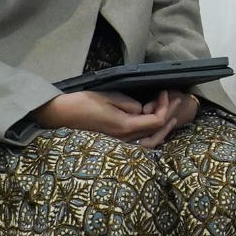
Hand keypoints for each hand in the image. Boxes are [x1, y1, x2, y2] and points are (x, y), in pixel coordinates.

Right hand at [33, 88, 195, 146]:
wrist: (60, 116)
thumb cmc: (82, 104)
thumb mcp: (109, 97)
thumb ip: (130, 104)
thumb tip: (142, 110)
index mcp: (125, 127)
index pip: (155, 122)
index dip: (164, 107)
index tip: (164, 92)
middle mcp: (124, 139)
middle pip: (155, 134)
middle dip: (167, 117)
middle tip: (175, 101)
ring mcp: (119, 143)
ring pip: (148, 141)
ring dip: (160, 128)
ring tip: (167, 113)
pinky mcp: (114, 141)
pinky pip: (138, 142)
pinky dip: (149, 133)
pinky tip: (150, 122)